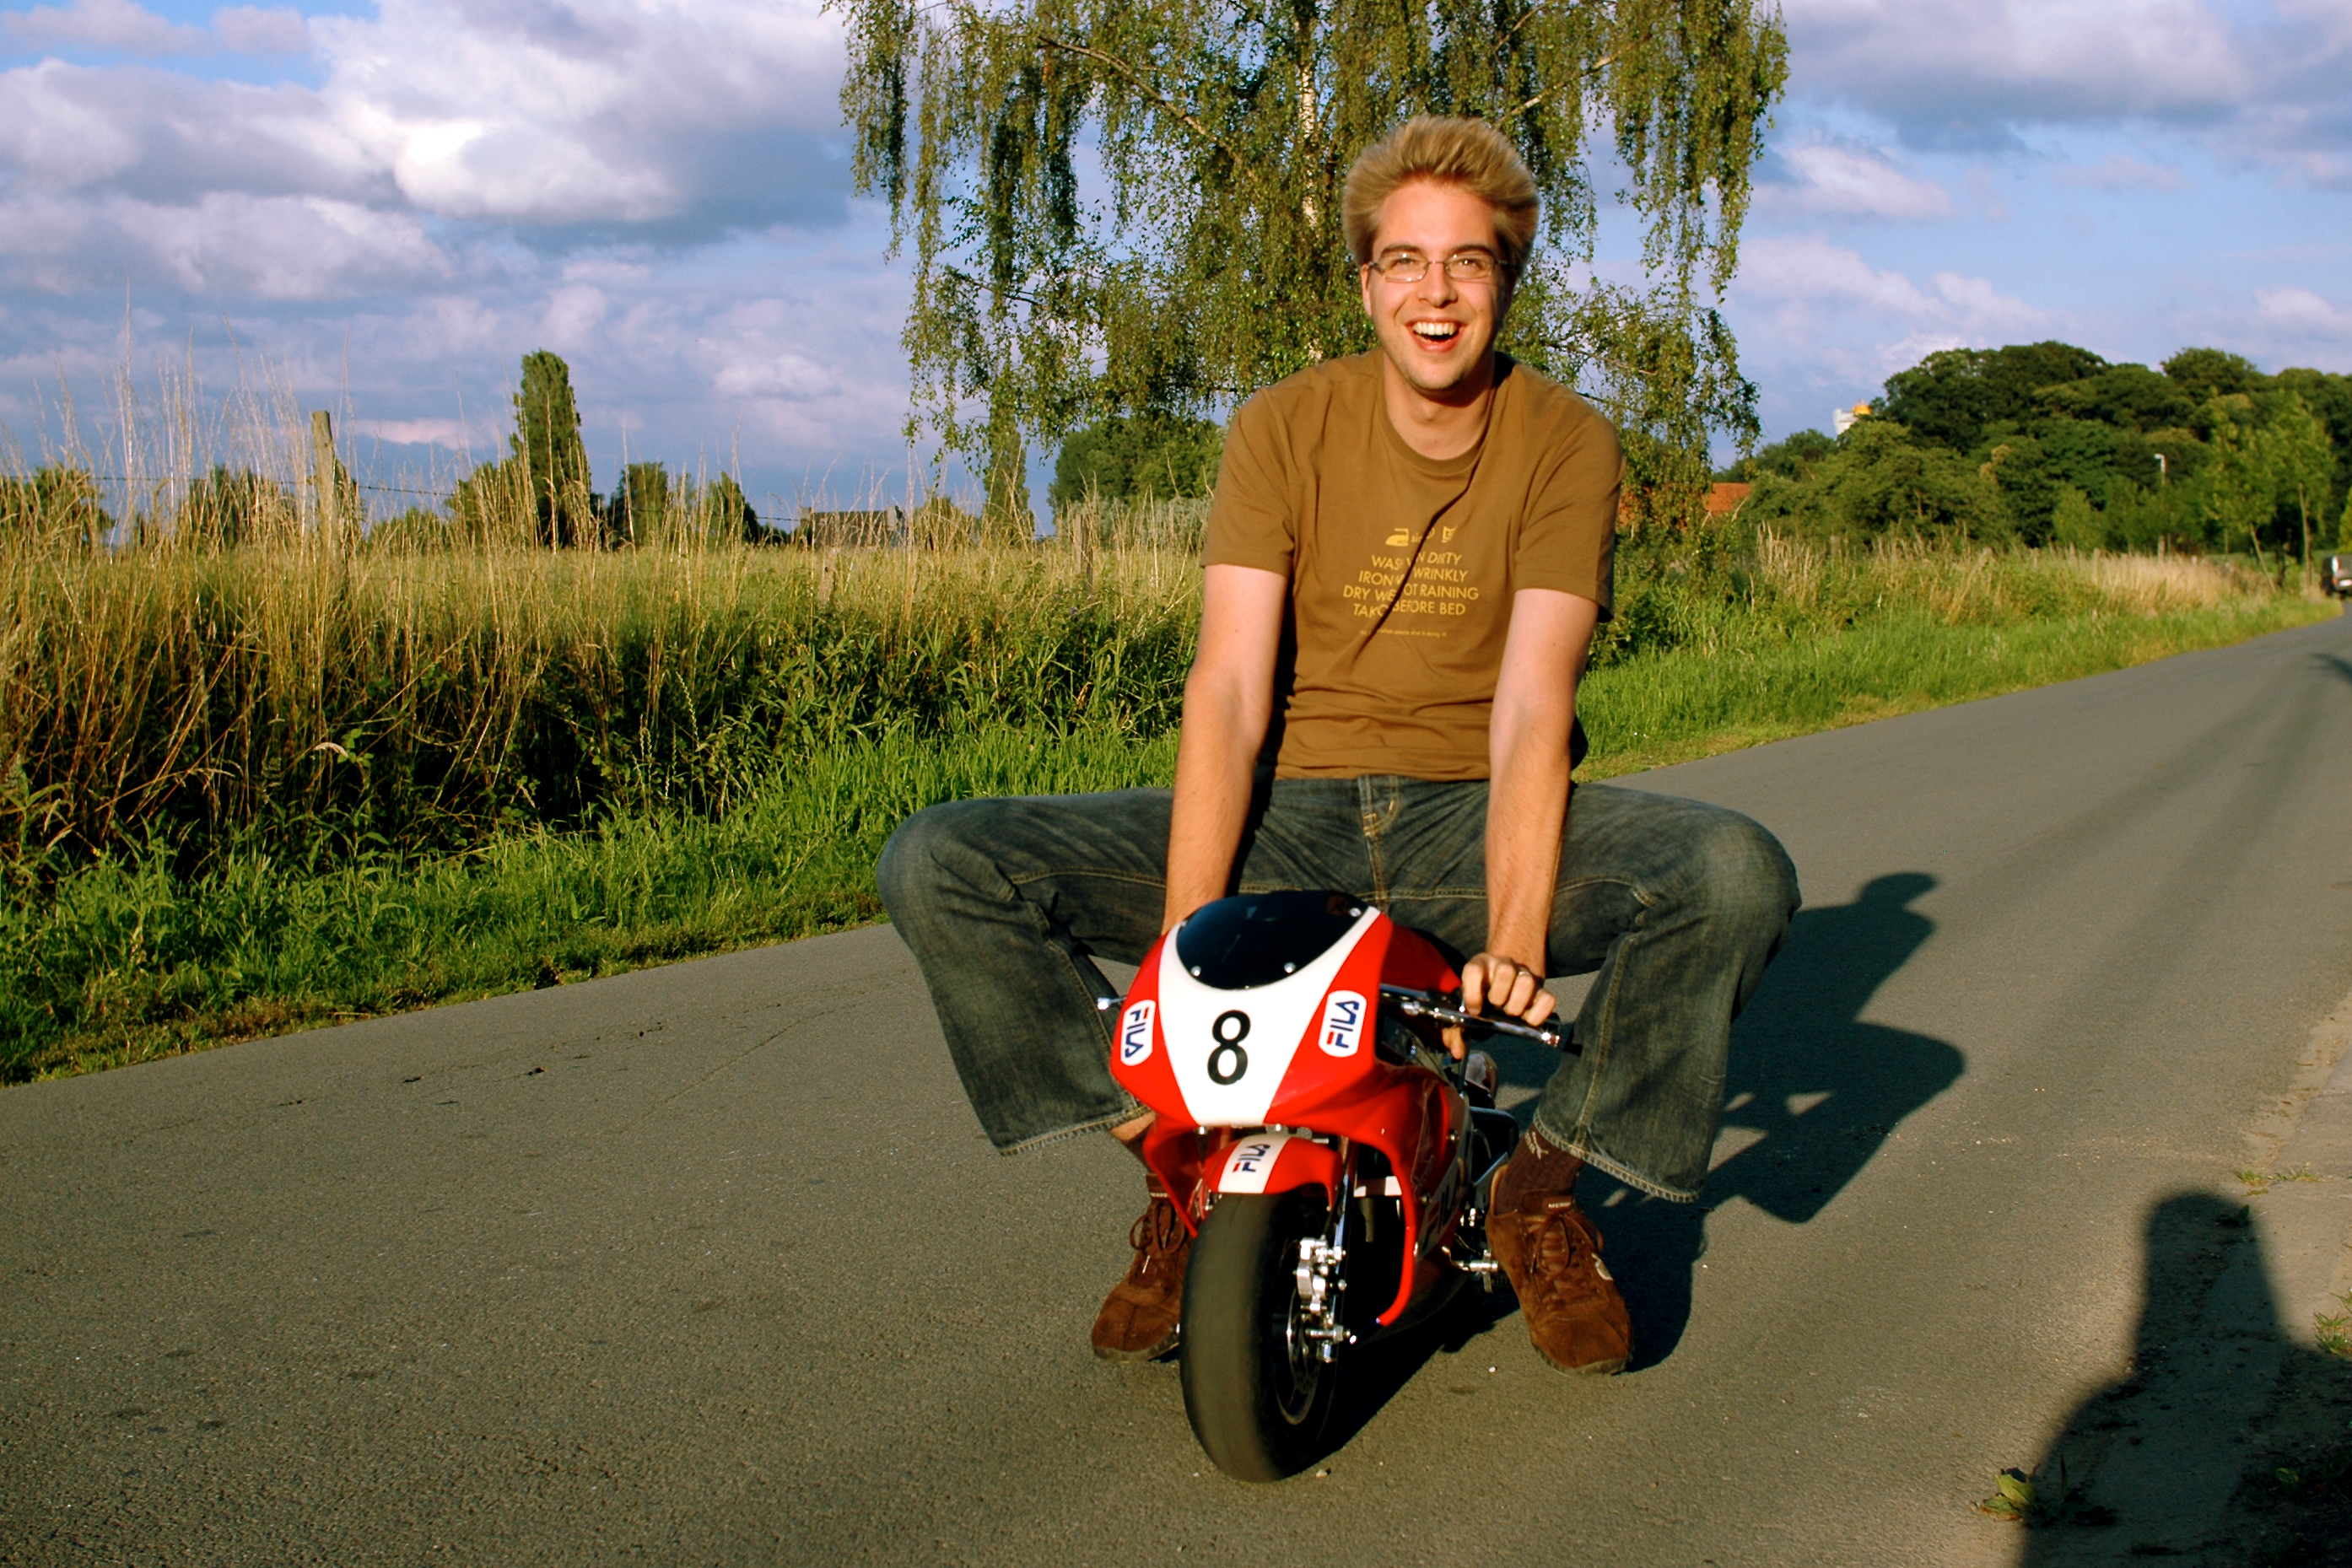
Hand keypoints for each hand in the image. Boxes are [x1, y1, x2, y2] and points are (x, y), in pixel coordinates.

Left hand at [1442, 952, 1556, 1058]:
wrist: (1506, 986)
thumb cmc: (1483, 1001)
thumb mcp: (1468, 1011)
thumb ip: (1458, 1032)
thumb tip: (1458, 1052)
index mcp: (1480, 966)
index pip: (1473, 970)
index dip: (1472, 992)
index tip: (1474, 1011)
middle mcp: (1503, 965)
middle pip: (1505, 970)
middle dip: (1499, 995)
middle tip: (1497, 1007)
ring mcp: (1524, 975)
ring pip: (1526, 981)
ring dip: (1517, 1003)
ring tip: (1511, 1013)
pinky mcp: (1542, 989)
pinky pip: (1548, 999)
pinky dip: (1538, 1014)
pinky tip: (1527, 1020)